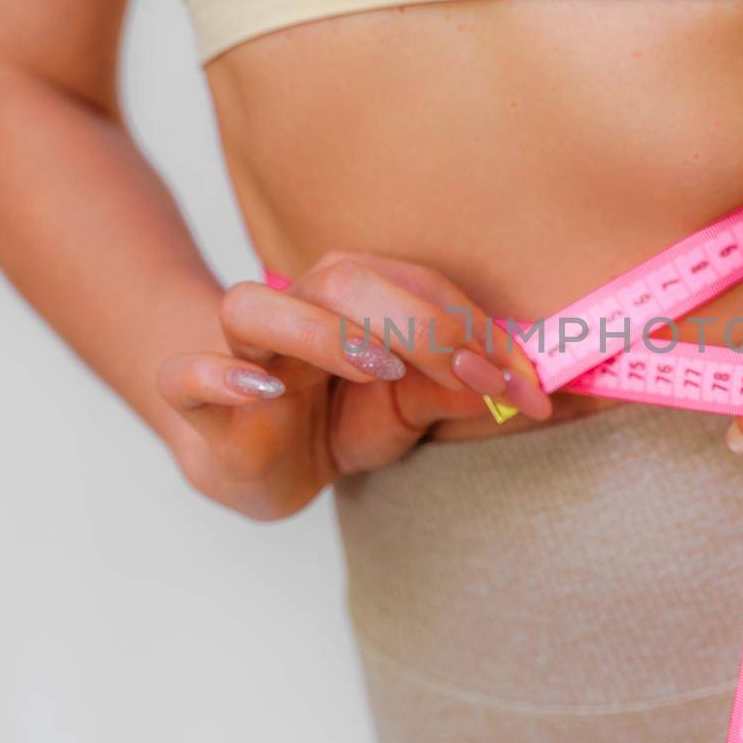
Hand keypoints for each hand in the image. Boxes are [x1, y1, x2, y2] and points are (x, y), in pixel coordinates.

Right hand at [156, 251, 552, 520]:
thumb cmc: (341, 415)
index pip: (419, 285)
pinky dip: (218, 375)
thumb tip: (556, 392)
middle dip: (422, 326)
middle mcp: (299, 303)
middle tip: (476, 378)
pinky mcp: (199, 398)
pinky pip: (186, 375)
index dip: (475, 327)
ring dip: (324, 334)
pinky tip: (262, 389)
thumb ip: (473, 392)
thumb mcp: (418, 406)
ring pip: (256, 307)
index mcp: (355, 292)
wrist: (263, 461)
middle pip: (346, 281)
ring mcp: (243, 349)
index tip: (523, 382)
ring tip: (380, 369)